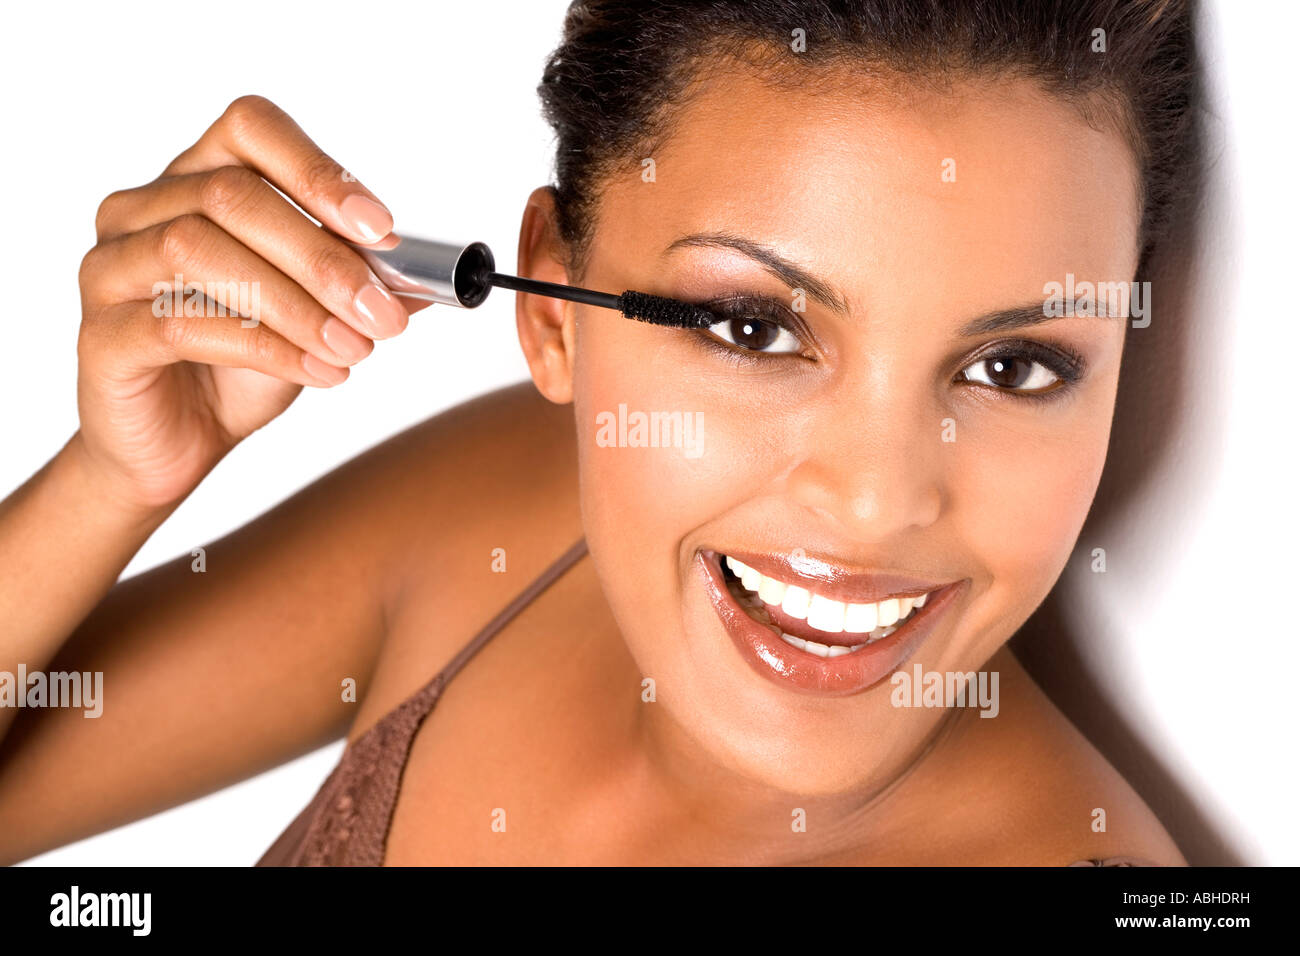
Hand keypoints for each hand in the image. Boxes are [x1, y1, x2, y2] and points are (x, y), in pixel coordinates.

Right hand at [75, 95, 411, 510]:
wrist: (181, 445)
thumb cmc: (241, 368)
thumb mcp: (314, 318)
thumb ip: (361, 288)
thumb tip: (426, 278)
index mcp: (194, 181)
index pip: (250, 129)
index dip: (318, 170)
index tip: (381, 228)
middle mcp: (140, 210)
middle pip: (232, 196)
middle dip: (324, 258)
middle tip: (384, 313)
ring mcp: (110, 268)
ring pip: (199, 252)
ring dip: (295, 305)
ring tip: (355, 348)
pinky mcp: (102, 334)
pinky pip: (181, 324)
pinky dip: (265, 347)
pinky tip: (320, 373)